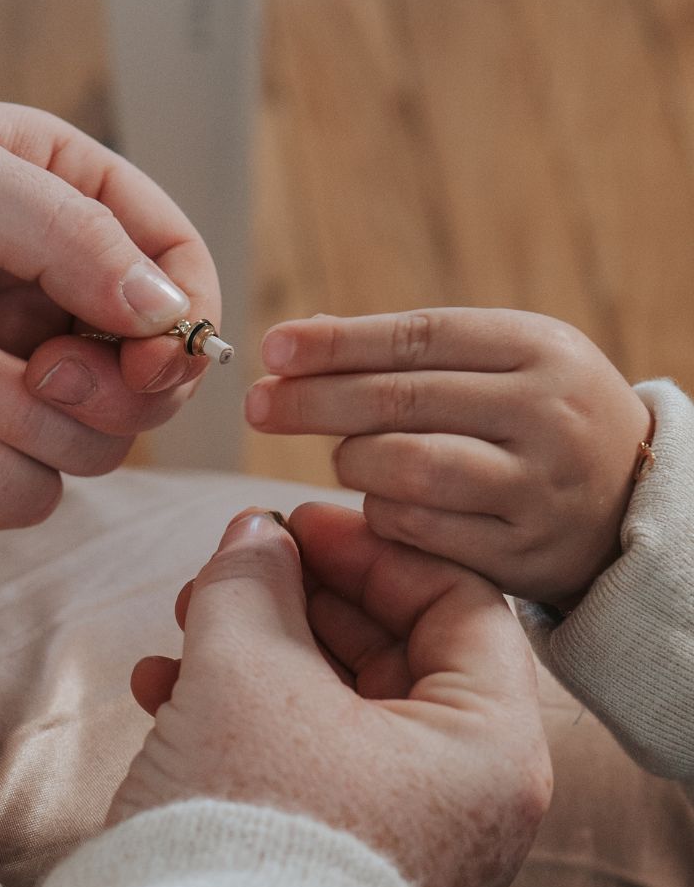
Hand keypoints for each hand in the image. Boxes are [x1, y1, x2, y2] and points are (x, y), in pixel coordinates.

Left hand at [0, 94, 217, 527]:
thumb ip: (71, 234)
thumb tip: (169, 311)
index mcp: (70, 216)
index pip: (180, 275)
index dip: (186, 330)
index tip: (154, 357)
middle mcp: (54, 306)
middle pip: (151, 387)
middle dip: (102, 391)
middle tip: (39, 364)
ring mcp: (14, 386)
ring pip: (93, 451)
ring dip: (22, 421)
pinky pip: (25, 497)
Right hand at [111, 503, 551, 886]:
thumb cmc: (248, 826)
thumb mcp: (246, 667)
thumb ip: (254, 580)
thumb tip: (253, 535)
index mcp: (485, 750)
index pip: (456, 604)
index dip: (371, 548)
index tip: (299, 521)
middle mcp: (457, 799)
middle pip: (388, 650)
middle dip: (297, 597)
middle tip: (237, 563)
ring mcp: (394, 830)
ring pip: (330, 699)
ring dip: (253, 646)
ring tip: (185, 620)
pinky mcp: (329, 852)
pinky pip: (296, 751)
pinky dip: (236, 707)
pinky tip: (163, 684)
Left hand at [245, 309, 651, 605]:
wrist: (628, 502)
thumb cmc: (536, 420)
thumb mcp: (501, 364)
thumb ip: (412, 353)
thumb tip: (304, 335)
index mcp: (537, 348)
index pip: (417, 338)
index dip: (336, 344)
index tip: (274, 350)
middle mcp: (542, 412)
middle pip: (400, 401)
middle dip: (314, 402)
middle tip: (259, 405)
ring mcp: (535, 485)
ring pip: (404, 468)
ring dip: (353, 461)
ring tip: (345, 456)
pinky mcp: (518, 551)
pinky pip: (418, 529)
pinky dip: (380, 513)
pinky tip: (379, 500)